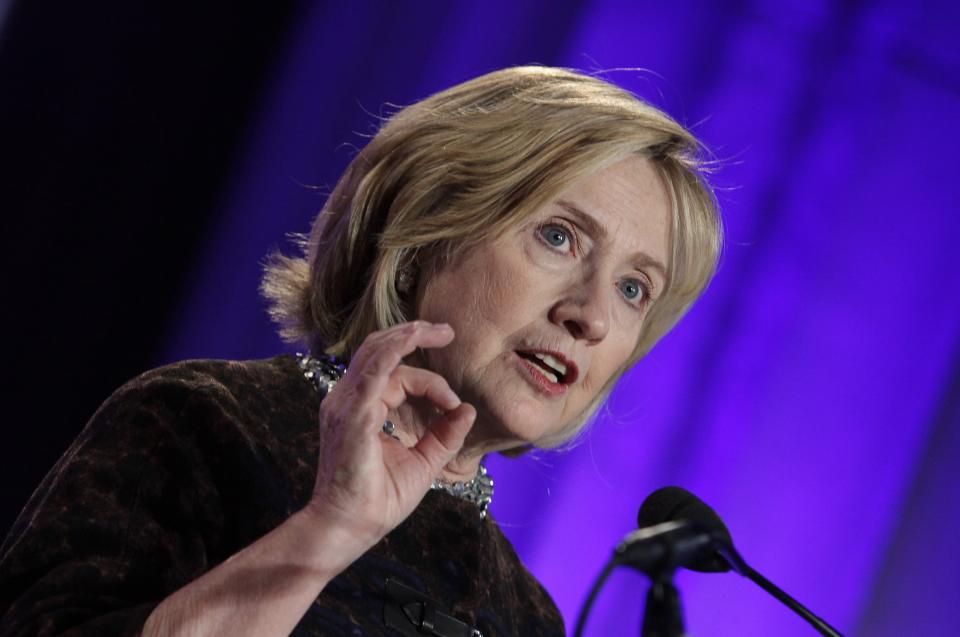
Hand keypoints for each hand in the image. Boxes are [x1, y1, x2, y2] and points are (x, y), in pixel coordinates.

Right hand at [305, 320, 475, 547]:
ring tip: (440, 330)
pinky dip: (397, 348)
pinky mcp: (353, 413)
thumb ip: (443, 436)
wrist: (351, 528)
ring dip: (410, 335)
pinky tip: (416, 336)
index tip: (451, 405)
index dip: (429, 382)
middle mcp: (347, 400)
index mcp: (360, 408)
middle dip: (414, 334)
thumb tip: (467, 410)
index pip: (394, 375)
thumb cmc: (378, 500)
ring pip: (377, 352)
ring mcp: (346, 404)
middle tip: (447, 331)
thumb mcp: (422, 462)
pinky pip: (374, 368)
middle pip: (379, 351)